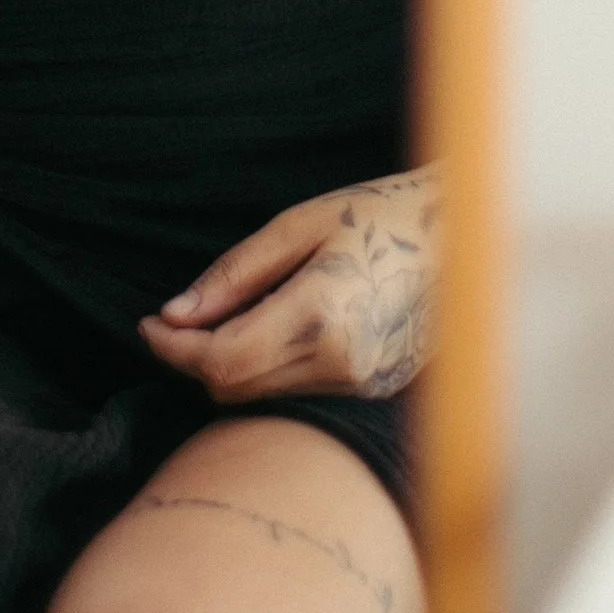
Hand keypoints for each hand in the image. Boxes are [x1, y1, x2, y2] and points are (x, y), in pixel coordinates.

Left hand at [139, 169, 441, 402]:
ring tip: (220, 319)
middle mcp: (341, 364)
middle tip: (175, 319)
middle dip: (194, 358)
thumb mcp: (300, 224)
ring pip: (263, 396)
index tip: (148, 324)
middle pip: (235, 388)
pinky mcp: (373, 391)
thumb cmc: (380, 216)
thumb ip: (235, 273)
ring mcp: (361, 385)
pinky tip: (266, 332)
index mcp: (320, 316)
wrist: (465, 238)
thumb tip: (176, 313)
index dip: (174, 349)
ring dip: (229, 365)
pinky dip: (268, 370)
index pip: (221, 360)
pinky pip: (298, 393)